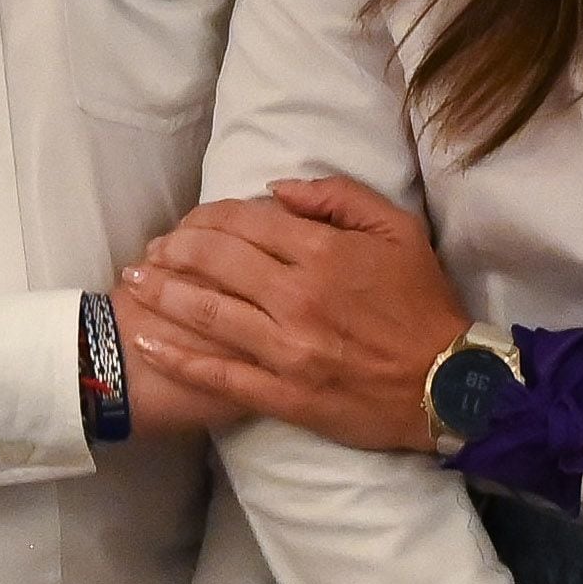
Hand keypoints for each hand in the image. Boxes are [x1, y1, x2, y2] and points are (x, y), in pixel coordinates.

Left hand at [117, 178, 471, 453]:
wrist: (449, 384)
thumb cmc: (424, 304)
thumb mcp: (398, 230)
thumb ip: (338, 198)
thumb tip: (277, 190)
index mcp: (323, 253)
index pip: (244, 222)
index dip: (206, 217)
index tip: (188, 221)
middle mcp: (297, 298)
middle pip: (215, 262)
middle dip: (174, 250)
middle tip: (150, 250)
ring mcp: (287, 349)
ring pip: (208, 313)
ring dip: (162, 294)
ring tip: (133, 282)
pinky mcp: (284, 394)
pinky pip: (220, 374)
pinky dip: (178, 357)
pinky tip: (147, 341)